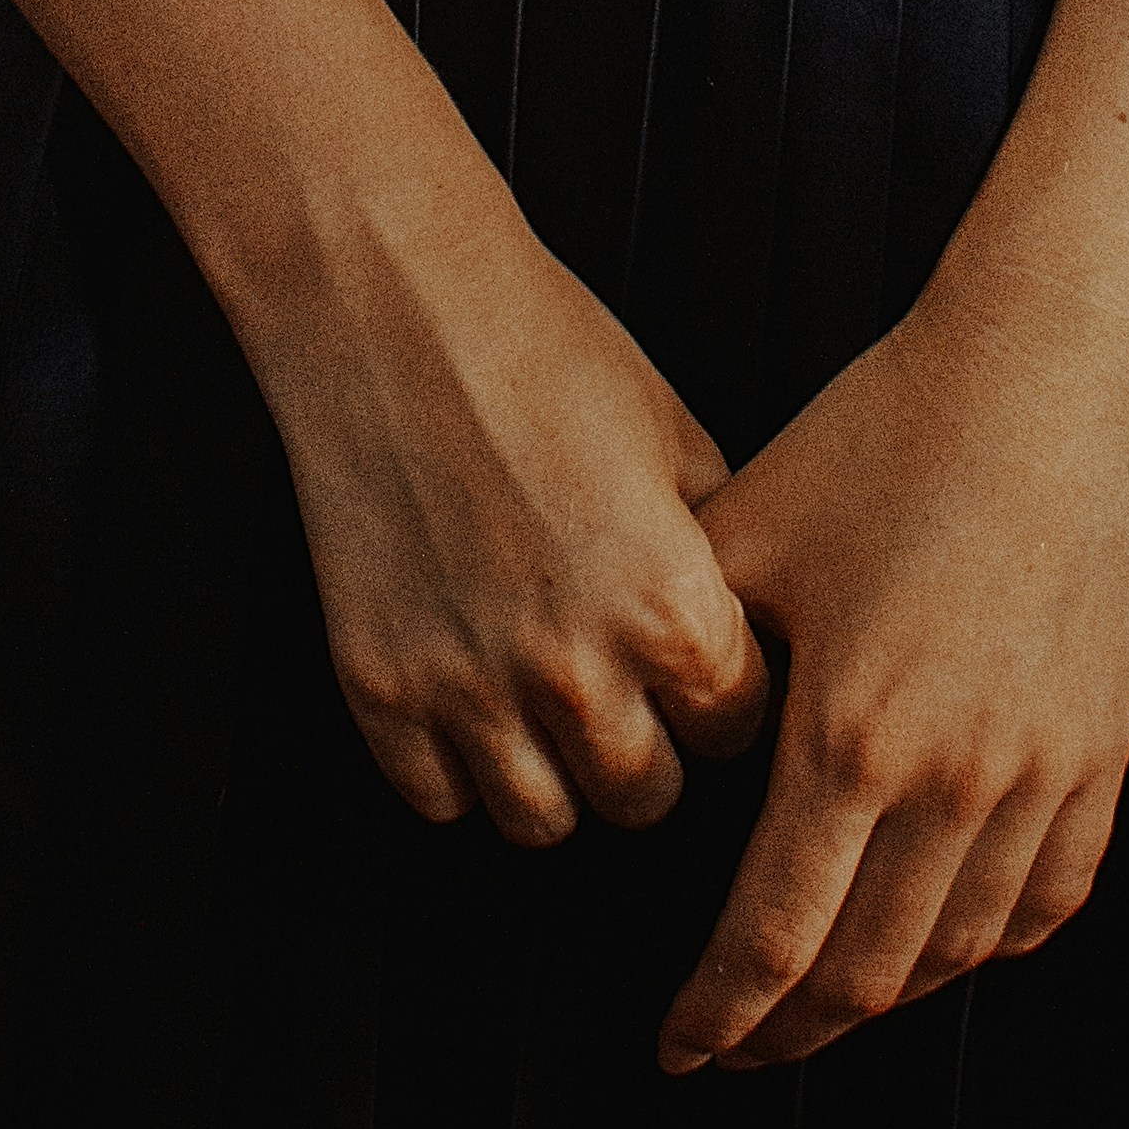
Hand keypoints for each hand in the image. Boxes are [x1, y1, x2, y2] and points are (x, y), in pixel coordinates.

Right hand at [253, 168, 773, 846]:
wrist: (397, 306)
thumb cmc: (541, 347)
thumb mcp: (677, 435)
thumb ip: (718, 553)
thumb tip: (748, 629)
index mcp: (669, 605)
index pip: (736, 734)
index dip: (725, 698)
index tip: (704, 673)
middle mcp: (573, 666)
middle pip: (645, 799)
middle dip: (652, 754)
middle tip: (633, 700)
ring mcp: (467, 685)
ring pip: (543, 823)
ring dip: (560, 778)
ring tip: (557, 715)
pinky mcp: (380, 686)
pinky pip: (439, 797)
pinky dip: (462, 766)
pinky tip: (478, 701)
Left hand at [659, 299, 1128, 1070]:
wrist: (1058, 376)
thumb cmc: (895, 434)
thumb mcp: (755, 531)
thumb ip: (699, 652)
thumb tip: (649, 722)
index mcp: (849, 736)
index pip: (770, 939)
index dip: (718, 1014)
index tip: (678, 1046)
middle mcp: (954, 781)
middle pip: (862, 976)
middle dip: (784, 1032)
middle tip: (735, 1045)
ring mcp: (1042, 774)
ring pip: (956, 953)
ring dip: (881, 999)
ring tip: (823, 1001)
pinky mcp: (1101, 750)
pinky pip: (1046, 900)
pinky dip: (985, 945)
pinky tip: (941, 940)